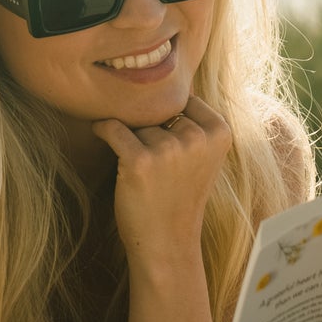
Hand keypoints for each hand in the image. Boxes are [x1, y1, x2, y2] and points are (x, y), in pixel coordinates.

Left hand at [91, 95, 231, 275]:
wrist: (166, 244)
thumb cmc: (179, 197)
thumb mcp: (201, 156)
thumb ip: (193, 123)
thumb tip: (164, 77)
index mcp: (220, 133)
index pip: (185, 100)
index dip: (171, 120)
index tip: (170, 145)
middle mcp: (198, 138)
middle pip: (160, 111)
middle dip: (151, 131)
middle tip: (156, 166)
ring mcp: (169, 149)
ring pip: (137, 123)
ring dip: (132, 140)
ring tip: (143, 172)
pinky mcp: (140, 161)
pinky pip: (112, 128)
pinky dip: (102, 129)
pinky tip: (101, 134)